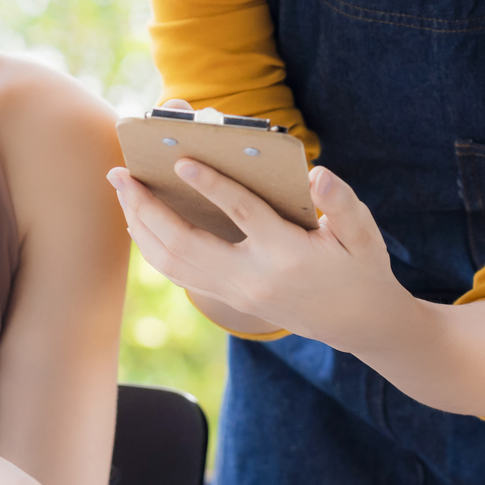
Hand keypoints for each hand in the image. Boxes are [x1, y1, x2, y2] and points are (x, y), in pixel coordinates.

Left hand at [107, 159, 406, 352]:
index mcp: (288, 254)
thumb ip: (343, 203)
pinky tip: (140, 221)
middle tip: (120, 172)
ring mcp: (237, 293)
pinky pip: (179, 274)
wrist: (359, 322)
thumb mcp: (364, 234)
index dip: (212, 187)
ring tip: (122, 189)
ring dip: (141, 225)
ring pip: (173, 263)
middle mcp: (253, 278)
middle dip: (147, 208)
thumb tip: (319, 173)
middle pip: (186, 244)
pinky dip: (153, 246)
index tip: (181, 162)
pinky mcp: (230, 299)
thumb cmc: (361, 268)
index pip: (243, 215)